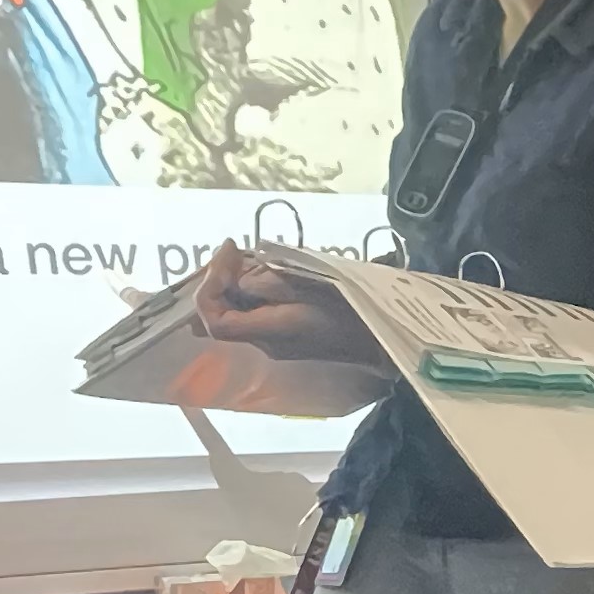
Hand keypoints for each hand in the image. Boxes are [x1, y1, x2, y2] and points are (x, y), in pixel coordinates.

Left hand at [187, 247, 385, 364]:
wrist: (382, 340)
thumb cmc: (352, 311)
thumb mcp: (310, 287)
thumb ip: (270, 284)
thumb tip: (242, 280)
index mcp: (269, 333)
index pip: (215, 320)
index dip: (211, 284)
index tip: (230, 250)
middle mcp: (266, 344)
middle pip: (222, 315)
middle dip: (221, 280)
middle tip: (236, 250)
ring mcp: (275, 343)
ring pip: (238, 312)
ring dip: (237, 283)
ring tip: (253, 257)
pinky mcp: (286, 337)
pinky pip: (255, 313)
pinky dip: (253, 291)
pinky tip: (270, 273)